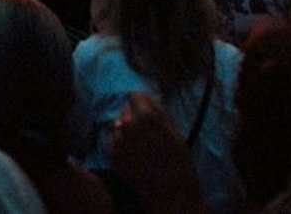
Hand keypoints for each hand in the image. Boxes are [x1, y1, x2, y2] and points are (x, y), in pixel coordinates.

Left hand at [111, 92, 205, 212]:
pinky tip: (133, 155)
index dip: (142, 103)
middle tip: (147, 132)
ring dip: (126, 130)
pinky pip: (114, 140)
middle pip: (126, 109)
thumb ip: (159, 112)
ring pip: (119, 124)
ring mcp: (119, 139)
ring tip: (141, 146)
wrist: (169, 195)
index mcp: (148, 116)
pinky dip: (120, 144)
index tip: (148, 112)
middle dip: (134, 117)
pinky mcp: (113, 154)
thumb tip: (147, 98)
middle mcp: (130, 124)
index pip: (135, 95)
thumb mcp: (175, 133)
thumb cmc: (177, 164)